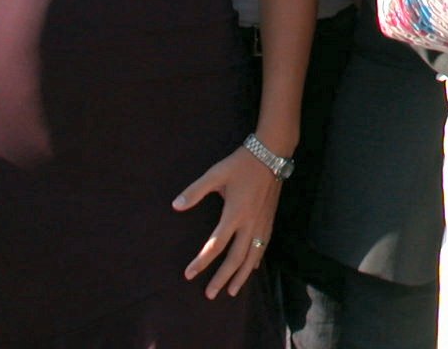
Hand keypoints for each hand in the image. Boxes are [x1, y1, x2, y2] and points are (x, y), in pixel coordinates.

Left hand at [172, 145, 281, 298]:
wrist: (272, 153)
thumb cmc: (241, 163)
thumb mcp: (216, 174)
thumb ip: (196, 191)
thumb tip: (175, 206)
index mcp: (235, 213)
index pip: (216, 245)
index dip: (202, 262)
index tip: (188, 275)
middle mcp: (250, 223)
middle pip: (236, 258)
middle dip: (222, 278)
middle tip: (210, 295)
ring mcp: (262, 222)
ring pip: (252, 256)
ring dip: (241, 276)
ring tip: (231, 291)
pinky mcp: (269, 219)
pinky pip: (263, 246)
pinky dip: (256, 260)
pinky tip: (252, 268)